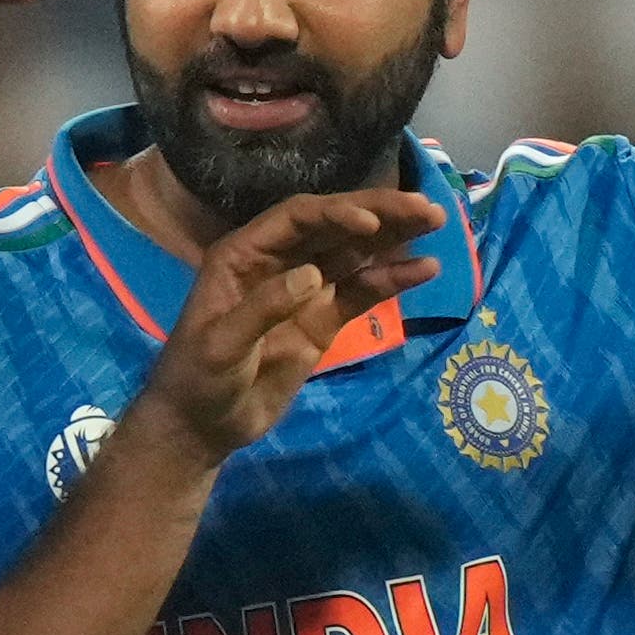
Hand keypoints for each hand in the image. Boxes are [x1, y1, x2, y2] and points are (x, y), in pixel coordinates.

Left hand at [147, 185, 439, 456]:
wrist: (203, 427)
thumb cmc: (198, 380)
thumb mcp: (221, 345)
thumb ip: (263, 308)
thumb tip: (314, 276)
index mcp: (245, 254)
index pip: (297, 219)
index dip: (336, 213)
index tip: (371, 222)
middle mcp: (278, 261)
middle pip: (334, 226)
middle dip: (379, 213)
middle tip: (426, 207)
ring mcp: (305, 290)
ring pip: (354, 252)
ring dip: (393, 237)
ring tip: (436, 221)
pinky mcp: (323, 320)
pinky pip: (361, 291)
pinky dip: (391, 279)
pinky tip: (425, 269)